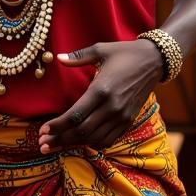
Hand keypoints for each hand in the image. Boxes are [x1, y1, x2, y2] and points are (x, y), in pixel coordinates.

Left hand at [38, 39, 162, 153]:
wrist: (154, 61)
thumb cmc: (125, 53)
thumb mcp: (101, 49)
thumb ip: (78, 56)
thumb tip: (57, 57)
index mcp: (101, 89)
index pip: (75, 115)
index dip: (57, 126)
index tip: (43, 130)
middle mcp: (111, 107)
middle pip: (81, 131)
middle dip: (60, 139)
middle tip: (42, 145)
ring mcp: (121, 116)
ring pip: (93, 139)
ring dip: (73, 144)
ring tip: (56, 146)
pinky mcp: (128, 121)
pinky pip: (108, 139)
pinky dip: (92, 144)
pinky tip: (80, 143)